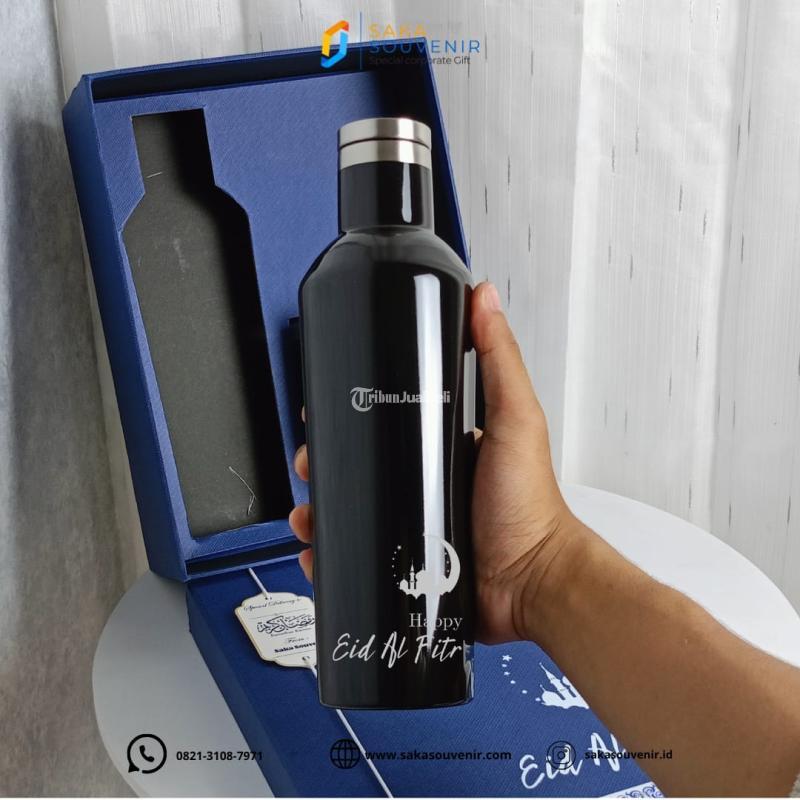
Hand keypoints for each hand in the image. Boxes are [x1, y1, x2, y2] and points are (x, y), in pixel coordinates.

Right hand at [289, 281, 581, 643]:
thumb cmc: (528, 505)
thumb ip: (499, 358)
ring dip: (320, 510)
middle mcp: (423, 482)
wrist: (529, 582)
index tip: (324, 415)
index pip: (385, 421)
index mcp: (441, 445)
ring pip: (350, 511)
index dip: (350, 417)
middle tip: (310, 466)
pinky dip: (331, 553)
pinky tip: (318, 550)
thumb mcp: (514, 419)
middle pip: (359, 467)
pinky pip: (357, 555)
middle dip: (324, 466)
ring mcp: (412, 523)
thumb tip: (484, 297)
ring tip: (308, 513)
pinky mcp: (405, 563)